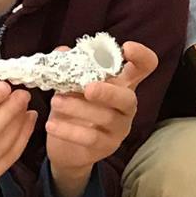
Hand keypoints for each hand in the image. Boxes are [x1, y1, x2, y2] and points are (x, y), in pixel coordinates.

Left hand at [44, 42, 158, 183]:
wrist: (67, 149)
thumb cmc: (74, 108)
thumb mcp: (71, 85)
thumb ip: (69, 66)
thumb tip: (63, 50)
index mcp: (123, 84)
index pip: (144, 67)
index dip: (142, 56)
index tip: (127, 47)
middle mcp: (126, 105)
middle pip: (128, 98)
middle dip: (109, 92)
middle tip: (88, 88)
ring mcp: (119, 128)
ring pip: (106, 118)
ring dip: (79, 108)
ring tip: (55, 101)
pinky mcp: (107, 146)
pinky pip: (90, 138)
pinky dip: (69, 130)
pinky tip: (51, 124)